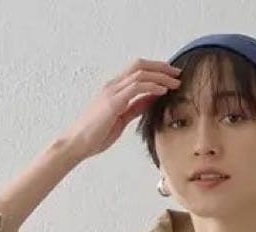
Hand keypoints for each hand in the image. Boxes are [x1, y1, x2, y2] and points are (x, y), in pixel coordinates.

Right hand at [63, 57, 181, 159]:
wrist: (77, 143)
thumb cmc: (96, 134)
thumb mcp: (122, 118)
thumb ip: (136, 106)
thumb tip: (152, 98)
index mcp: (114, 88)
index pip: (137, 70)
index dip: (156, 69)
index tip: (172, 74)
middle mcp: (113, 86)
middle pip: (140, 65)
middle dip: (161, 67)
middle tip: (178, 72)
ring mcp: (112, 92)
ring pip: (140, 74)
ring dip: (161, 76)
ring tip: (175, 82)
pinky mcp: (113, 102)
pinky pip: (136, 88)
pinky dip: (152, 86)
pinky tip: (163, 91)